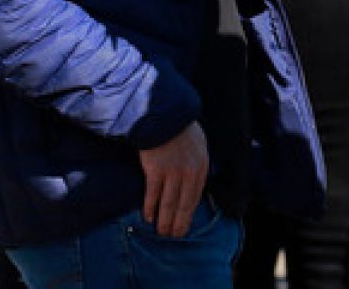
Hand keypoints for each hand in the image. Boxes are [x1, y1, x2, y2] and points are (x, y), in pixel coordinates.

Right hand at [138, 121, 208, 236]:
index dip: (188, 214)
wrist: (163, 112)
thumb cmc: (180, 127)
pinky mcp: (155, 170)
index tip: (184, 225)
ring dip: (164, 221)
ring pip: (168, 204)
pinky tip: (148, 217)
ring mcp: (172, 172)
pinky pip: (153, 195)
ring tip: (161, 232)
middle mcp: (189, 173)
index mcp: (201, 166)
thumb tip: (194, 186)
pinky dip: (150, 208)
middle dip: (178, 223)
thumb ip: (197, 164)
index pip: (195, 198)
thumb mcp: (198, 144)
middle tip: (173, 236)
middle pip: (183, 205)